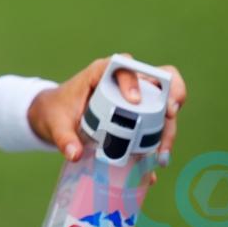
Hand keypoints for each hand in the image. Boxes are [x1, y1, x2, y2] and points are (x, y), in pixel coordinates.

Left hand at [26, 54, 186, 183]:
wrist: (55, 118)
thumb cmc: (55, 112)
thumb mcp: (55, 124)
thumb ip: (63, 137)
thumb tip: (74, 154)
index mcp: (101, 73)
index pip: (123, 65)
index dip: (133, 79)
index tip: (134, 101)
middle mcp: (123, 81)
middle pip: (156, 78)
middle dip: (172, 93)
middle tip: (171, 115)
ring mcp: (135, 97)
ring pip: (164, 101)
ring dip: (169, 125)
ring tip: (162, 154)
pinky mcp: (138, 114)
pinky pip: (158, 121)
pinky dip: (162, 139)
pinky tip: (158, 160)